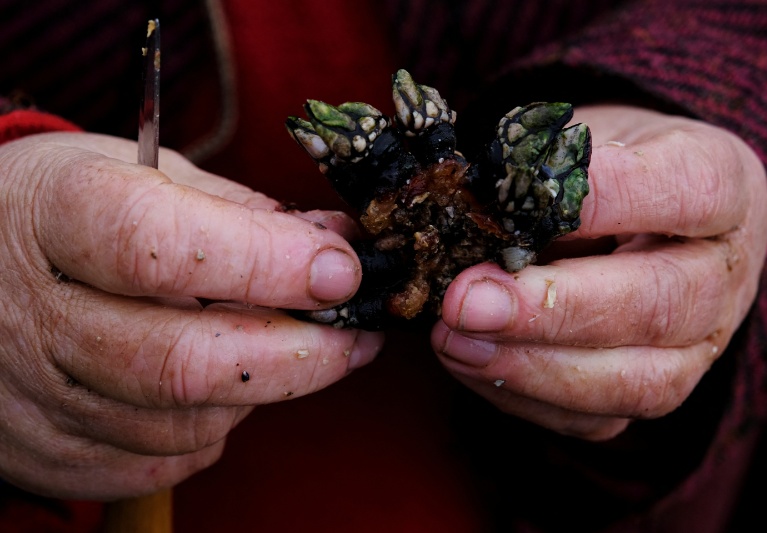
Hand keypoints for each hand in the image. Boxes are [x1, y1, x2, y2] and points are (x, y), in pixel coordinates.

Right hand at [0, 132, 382, 498]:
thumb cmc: (72, 208)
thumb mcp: (145, 174)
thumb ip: (241, 211)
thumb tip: (334, 243)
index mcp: (54, 215)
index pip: (161, 248)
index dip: (266, 262)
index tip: (340, 269)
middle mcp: (33, 315)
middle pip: (180, 361)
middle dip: (297, 355)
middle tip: (353, 335)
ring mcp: (33, 395)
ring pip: (181, 423)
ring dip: (261, 390)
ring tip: (288, 350)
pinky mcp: (47, 451)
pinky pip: (160, 462)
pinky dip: (215, 426)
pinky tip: (223, 384)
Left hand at [432, 105, 766, 439]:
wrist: (642, 218)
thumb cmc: (606, 170)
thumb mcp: (586, 138)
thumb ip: (548, 171)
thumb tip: (478, 212)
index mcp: (721, 186)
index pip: (689, 190)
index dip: (609, 199)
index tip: (527, 201)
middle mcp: (721, 275)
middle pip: (660, 304)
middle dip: (552, 309)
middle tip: (467, 301)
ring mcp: (696, 346)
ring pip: (637, 381)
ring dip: (533, 367)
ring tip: (454, 339)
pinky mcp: (653, 390)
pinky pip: (596, 418)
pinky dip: (524, 396)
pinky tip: (471, 362)